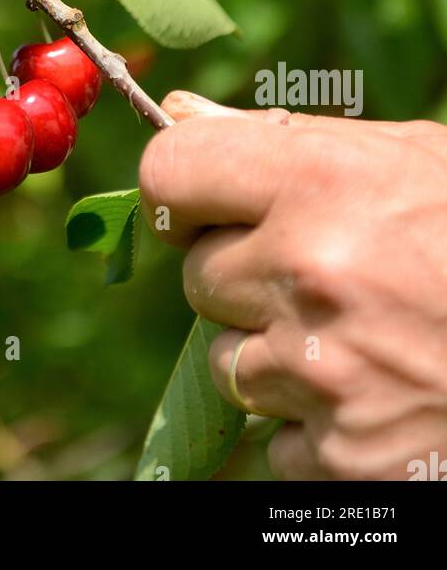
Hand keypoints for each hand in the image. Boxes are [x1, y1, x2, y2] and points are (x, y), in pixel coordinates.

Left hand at [139, 95, 446, 480]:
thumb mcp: (400, 157)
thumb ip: (281, 138)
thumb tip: (177, 112)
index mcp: (318, 181)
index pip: (168, 178)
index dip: (184, 190)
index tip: (206, 201)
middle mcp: (309, 274)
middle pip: (198, 277)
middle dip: (243, 273)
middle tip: (321, 270)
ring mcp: (324, 374)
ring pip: (228, 363)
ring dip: (275, 351)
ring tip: (360, 331)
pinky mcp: (343, 458)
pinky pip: (275, 439)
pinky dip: (314, 424)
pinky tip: (377, 390)